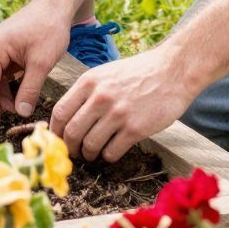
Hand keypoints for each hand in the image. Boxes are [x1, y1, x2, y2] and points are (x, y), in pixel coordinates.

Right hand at [0, 0, 71, 119]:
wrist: (54, 6)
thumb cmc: (49, 29)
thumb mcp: (42, 63)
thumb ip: (30, 90)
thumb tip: (22, 113)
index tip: (4, 121)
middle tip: (17, 112)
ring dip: (2, 94)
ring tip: (22, 103)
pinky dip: (6, 84)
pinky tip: (21, 90)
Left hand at [49, 42, 189, 162]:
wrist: (173, 70)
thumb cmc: (139, 73)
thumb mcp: (106, 73)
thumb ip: (87, 92)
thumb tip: (67, 118)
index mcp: (89, 81)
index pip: (60, 112)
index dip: (55, 131)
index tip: (58, 140)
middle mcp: (100, 97)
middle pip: (71, 132)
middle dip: (70, 148)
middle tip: (75, 153)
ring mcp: (117, 113)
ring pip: (90, 145)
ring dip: (89, 154)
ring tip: (93, 154)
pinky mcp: (135, 128)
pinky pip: (111, 152)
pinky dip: (108, 156)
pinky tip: (113, 151)